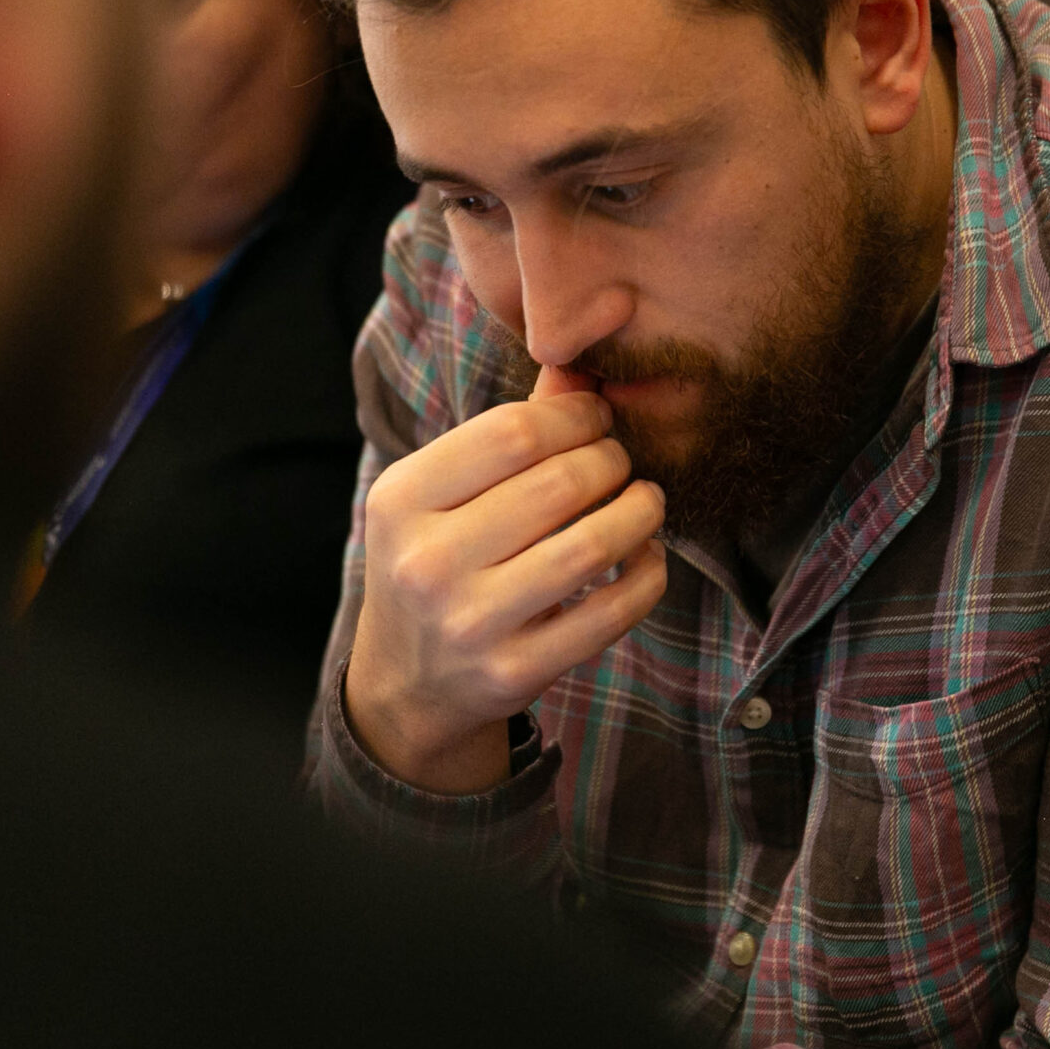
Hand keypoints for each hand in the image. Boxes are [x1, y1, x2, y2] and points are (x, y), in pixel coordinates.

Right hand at [343, 365, 667, 792]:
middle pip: (558, 485)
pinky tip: (646, 556)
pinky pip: (609, 614)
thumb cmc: (436, 560)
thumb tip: (581, 366)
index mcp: (402, 499)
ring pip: (590, 548)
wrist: (406, 682)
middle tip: (622, 460)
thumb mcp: (443, 492)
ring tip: (646, 500)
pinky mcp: (512, 672)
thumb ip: (510, 429)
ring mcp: (470, 623)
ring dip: (639, 513)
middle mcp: (427, 562)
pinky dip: (647, 576)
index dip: (575, 416)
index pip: (513, 433)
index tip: (597, 418)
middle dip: (611, 460)